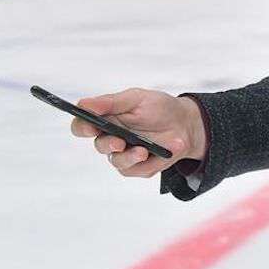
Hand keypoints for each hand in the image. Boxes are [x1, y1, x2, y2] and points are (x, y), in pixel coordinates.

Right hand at [70, 88, 206, 178]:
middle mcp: (111, 139)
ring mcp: (124, 154)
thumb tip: (83, 104)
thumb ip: (111, 102)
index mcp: (107, 119)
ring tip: (144, 151)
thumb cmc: (159, 108)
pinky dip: (152, 162)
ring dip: (130, 157)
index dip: (82, 128)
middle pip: (100, 146)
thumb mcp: (137, 98)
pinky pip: (139, 170)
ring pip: (118, 162)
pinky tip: (163, 153)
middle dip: (109, 144)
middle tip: (120, 142)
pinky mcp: (139, 168)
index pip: (82, 126)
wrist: (186, 123)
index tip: (90, 127)